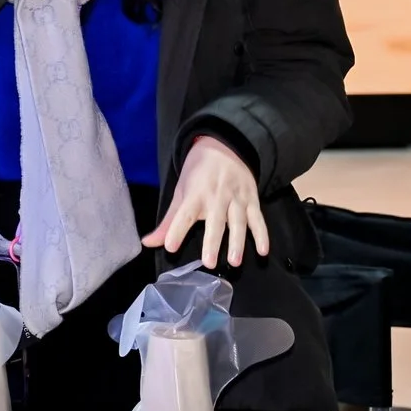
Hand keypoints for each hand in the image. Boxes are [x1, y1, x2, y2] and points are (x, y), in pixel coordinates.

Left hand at [143, 135, 269, 268]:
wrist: (223, 147)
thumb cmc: (198, 173)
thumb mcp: (180, 192)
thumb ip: (168, 222)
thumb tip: (147, 243)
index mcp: (195, 195)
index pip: (184, 214)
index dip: (177, 230)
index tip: (170, 246)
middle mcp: (216, 197)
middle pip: (215, 221)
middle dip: (212, 242)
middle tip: (209, 263)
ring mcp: (237, 199)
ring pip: (238, 222)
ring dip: (237, 242)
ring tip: (234, 261)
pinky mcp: (252, 200)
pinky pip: (258, 219)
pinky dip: (262, 235)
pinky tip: (263, 250)